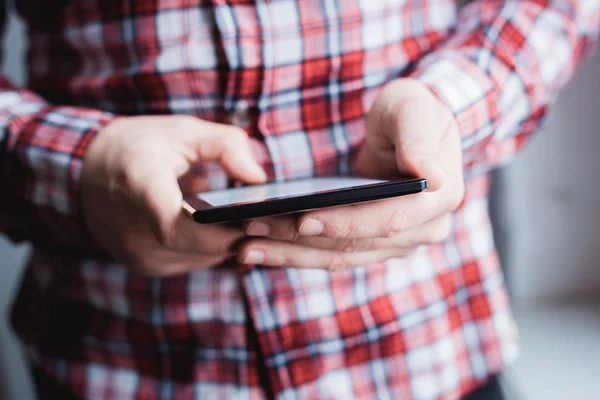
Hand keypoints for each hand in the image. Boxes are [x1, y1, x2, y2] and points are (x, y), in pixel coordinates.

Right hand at [81, 115, 265, 276]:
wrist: (83, 172)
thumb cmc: (136, 146)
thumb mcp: (181, 130)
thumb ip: (225, 145)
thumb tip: (259, 178)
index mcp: (139, 188)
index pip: (180, 226)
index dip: (223, 230)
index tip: (261, 219)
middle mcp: (134, 232)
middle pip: (203, 247)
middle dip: (245, 234)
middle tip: (284, 222)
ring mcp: (138, 255)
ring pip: (204, 258)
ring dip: (233, 242)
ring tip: (265, 222)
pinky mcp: (145, 266)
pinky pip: (193, 260)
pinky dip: (214, 246)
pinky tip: (231, 228)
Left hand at [237, 79, 464, 269]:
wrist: (407, 131)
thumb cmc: (411, 111)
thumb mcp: (413, 109)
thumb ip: (419, 138)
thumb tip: (433, 176)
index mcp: (439, 199)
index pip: (388, 220)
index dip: (345, 223)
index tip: (302, 219)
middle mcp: (424, 229)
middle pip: (356, 244)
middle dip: (301, 238)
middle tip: (252, 228)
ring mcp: (399, 242)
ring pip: (339, 257)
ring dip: (291, 254)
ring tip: (245, 247)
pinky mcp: (373, 246)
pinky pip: (333, 256)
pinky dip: (296, 254)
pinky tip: (261, 249)